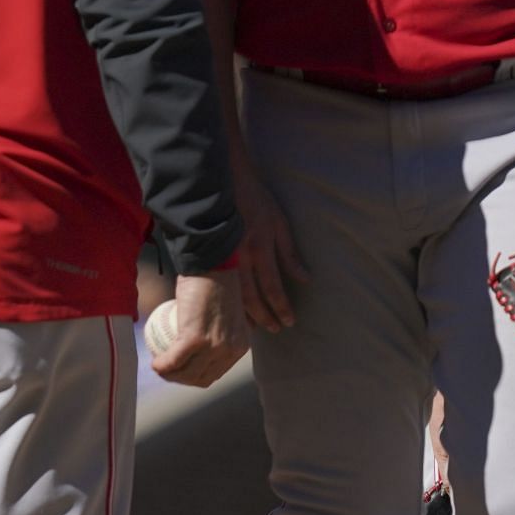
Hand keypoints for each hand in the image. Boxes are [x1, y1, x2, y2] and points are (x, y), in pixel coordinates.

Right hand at [151, 270, 248, 387]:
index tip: (181, 368)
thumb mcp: (226, 313)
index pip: (215, 373)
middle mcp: (230, 350)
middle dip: (181, 379)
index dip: (195, 375)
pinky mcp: (194, 339)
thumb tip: (202, 344)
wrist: (212, 263)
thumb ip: (219, 330)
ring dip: (169, 375)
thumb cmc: (216, 281)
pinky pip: (173, 360)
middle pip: (200, 378)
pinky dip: (161, 365)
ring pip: (186, 374)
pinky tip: (154, 363)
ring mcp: (213, 346)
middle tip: (167, 370)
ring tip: (159, 366)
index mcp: (240, 345)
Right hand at [232, 162, 308, 331]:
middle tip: (276, 330)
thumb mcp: (279, 222)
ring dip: (245, 315)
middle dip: (265, 317)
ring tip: (255, 329)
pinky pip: (220, 286)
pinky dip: (227, 303)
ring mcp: (222, 258)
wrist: (223, 184)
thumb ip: (290, 252)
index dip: (281, 307)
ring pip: (233, 296)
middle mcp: (240, 257)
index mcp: (260, 248)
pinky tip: (233, 312)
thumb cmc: (256, 200)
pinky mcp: (210, 257)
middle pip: (252, 297)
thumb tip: (305, 278)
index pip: (272, 287)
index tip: (289, 321)